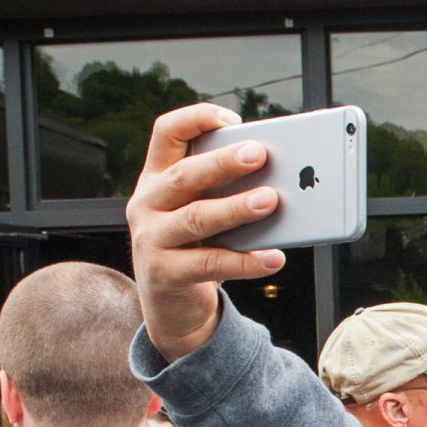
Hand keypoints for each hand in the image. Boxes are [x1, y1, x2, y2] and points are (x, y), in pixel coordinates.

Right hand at [124, 104, 289, 361]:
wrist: (172, 308)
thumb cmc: (195, 248)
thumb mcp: (203, 213)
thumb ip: (226, 192)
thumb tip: (280, 181)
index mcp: (156, 178)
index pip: (166, 133)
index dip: (196, 119)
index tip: (232, 118)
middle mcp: (146, 204)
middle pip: (184, 176)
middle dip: (223, 163)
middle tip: (259, 154)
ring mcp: (151, 240)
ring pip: (197, 218)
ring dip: (236, 208)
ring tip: (271, 200)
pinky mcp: (165, 275)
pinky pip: (211, 264)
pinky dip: (246, 261)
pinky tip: (274, 257)